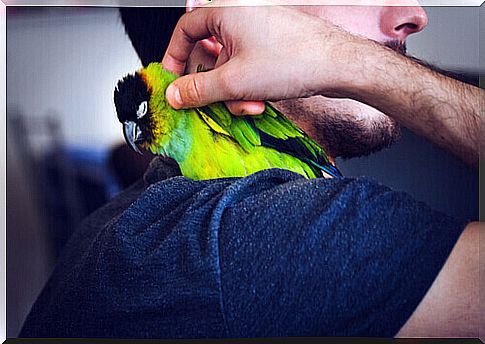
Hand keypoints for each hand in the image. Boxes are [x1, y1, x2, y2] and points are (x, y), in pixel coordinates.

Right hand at [161, 1, 355, 112]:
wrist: (339, 66)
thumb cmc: (294, 61)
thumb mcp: (234, 82)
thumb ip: (198, 90)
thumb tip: (174, 95)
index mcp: (228, 12)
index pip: (185, 29)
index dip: (175, 56)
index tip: (173, 80)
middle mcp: (242, 18)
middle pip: (208, 54)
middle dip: (212, 85)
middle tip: (213, 102)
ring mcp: (259, 34)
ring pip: (229, 67)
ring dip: (233, 93)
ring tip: (249, 104)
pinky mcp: (272, 49)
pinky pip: (247, 70)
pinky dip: (249, 89)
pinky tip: (260, 101)